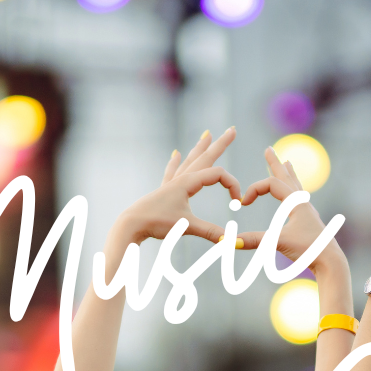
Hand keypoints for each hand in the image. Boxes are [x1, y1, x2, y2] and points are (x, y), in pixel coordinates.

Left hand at [115, 128, 241, 244]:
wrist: (132, 224)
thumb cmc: (157, 222)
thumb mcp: (187, 227)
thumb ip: (211, 232)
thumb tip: (233, 241)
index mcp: (188, 183)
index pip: (218, 175)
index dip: (233, 185)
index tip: (238, 202)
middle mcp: (181, 179)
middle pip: (205, 157)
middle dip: (220, 144)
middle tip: (232, 129)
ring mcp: (171, 184)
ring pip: (190, 161)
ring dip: (200, 148)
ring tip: (207, 134)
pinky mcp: (163, 191)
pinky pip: (172, 172)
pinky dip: (175, 162)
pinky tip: (175, 153)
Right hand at [236, 147, 346, 273]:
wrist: (330, 263)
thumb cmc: (308, 250)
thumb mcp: (277, 243)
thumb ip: (254, 241)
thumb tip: (227, 242)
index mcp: (296, 202)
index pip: (271, 184)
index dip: (253, 190)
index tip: (242, 203)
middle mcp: (303, 203)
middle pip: (286, 177)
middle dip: (275, 163)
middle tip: (269, 149)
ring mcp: (307, 212)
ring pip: (295, 186)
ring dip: (288, 173)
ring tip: (287, 162)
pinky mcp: (309, 222)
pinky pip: (300, 199)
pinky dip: (294, 190)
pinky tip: (296, 194)